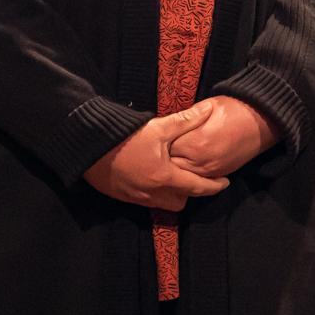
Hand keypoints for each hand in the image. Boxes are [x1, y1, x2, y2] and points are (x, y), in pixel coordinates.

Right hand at [83, 104, 230, 211]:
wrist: (90, 147)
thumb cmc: (126, 137)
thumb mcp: (159, 127)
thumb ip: (186, 121)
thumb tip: (209, 111)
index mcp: (166, 177)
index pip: (198, 187)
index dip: (214, 186)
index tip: (224, 182)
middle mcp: (152, 193)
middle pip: (180, 202)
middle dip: (189, 193)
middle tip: (193, 176)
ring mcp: (136, 197)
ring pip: (162, 204)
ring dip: (170, 194)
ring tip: (172, 177)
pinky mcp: (122, 197)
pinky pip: (145, 201)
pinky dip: (153, 193)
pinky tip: (150, 176)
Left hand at [169, 97, 280, 178]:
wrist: (260, 121)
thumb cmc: (233, 109)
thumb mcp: (205, 107)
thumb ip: (186, 119)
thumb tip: (171, 124)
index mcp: (194, 143)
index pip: (165, 150)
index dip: (160, 144)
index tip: (157, 139)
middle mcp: (200, 162)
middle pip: (172, 168)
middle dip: (165, 160)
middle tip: (160, 152)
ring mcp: (211, 171)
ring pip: (184, 178)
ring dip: (177, 169)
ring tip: (171, 160)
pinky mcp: (220, 174)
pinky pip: (199, 180)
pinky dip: (191, 175)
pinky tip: (187, 166)